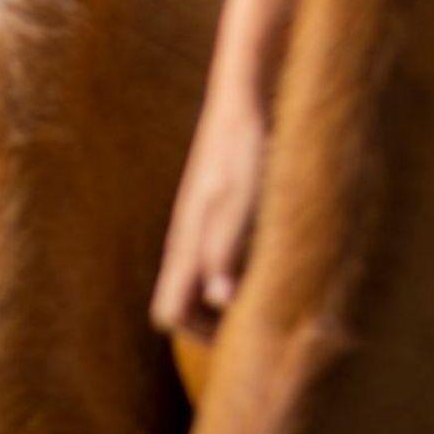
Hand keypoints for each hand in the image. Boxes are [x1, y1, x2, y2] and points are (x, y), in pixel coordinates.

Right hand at [151, 96, 269, 343]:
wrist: (243, 97)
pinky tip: (264, 257)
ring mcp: (196, 222)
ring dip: (221, 296)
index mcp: (186, 242)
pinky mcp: (212, 207)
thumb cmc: (246, 147)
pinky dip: (230, 269)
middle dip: (209, 322)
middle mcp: (185, 237)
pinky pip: (211, 256)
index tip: (238, 336)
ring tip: (264, 293)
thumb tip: (218, 300)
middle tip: (256, 321)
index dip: (197, 334)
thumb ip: (226, 248)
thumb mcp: (243, 199)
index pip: (169, 313)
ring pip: (196, 279)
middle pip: (181, 301)